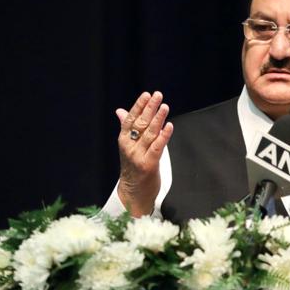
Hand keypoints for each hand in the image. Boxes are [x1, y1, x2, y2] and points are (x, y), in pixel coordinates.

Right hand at [115, 91, 172, 215]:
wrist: (133, 194)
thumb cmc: (133, 169)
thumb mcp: (128, 147)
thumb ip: (127, 128)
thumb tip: (120, 111)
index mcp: (123, 140)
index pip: (130, 119)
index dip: (138, 106)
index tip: (146, 95)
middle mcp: (129, 147)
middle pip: (140, 124)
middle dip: (149, 108)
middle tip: (157, 95)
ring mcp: (138, 156)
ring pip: (149, 134)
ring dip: (158, 119)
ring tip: (164, 106)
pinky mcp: (148, 165)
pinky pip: (157, 148)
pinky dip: (163, 136)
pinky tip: (169, 126)